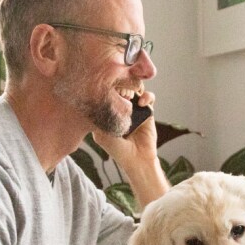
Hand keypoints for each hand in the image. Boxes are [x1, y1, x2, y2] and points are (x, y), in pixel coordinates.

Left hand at [93, 90, 168, 205]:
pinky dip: (147, 97)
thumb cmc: (117, 149)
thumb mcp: (100, 132)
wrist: (137, 159)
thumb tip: (95, 96)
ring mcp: (135, 109)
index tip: (106, 88)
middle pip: (122, 87)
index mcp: (108, 111)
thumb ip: (98, 115)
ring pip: (135, 88)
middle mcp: (122, 108)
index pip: (107, 92)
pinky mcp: (148, 112)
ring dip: (133, 88)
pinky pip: (148, 97)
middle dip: (121, 84)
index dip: (108, 87)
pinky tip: (142, 103)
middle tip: (120, 91)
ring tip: (129, 96)